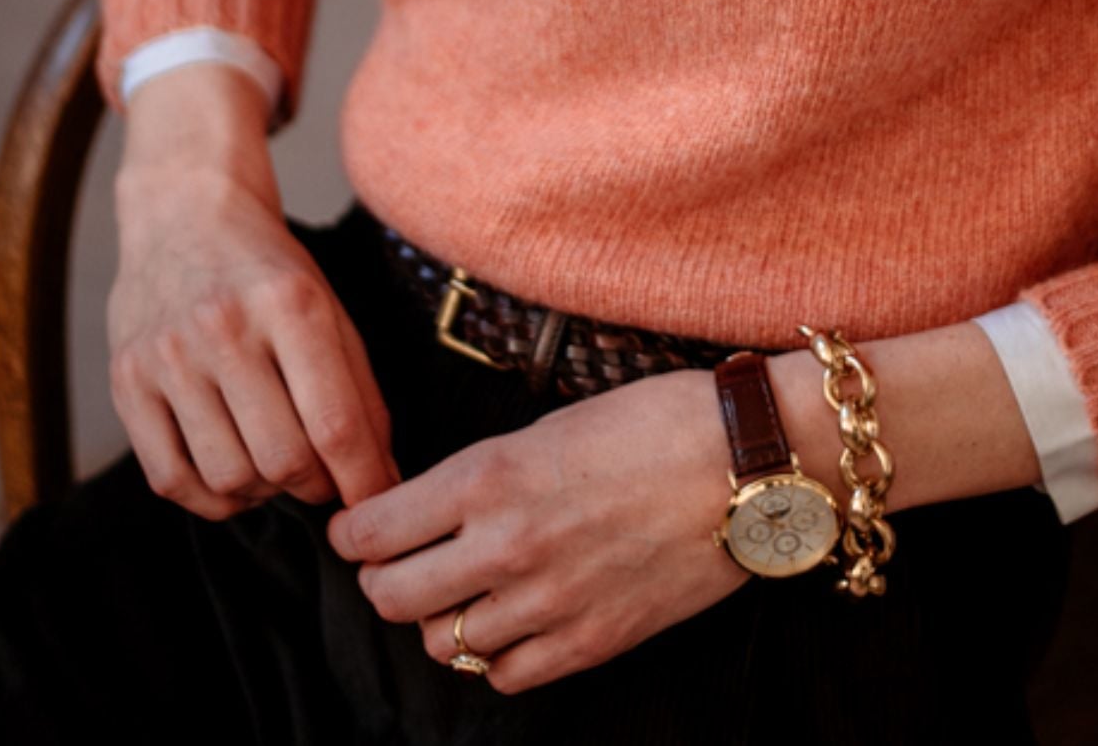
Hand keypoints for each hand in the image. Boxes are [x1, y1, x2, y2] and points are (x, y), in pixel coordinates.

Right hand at [108, 68, 399, 520]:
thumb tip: (381, 476)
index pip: (335, 423)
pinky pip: (170, 479)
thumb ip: (358, 388)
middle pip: (283, 460)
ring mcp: (168, 356)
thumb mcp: (327, 306)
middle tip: (323, 476)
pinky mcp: (126, 381)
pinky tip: (232, 475)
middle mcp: (224, 327)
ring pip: (229, 478)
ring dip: (265, 492)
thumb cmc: (266, 268)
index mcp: (289, 302)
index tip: (379, 502)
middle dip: (316, 486)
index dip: (364, 481)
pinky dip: (210, 498)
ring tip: (276, 466)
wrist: (182, 212)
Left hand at [327, 366, 754, 694]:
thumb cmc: (652, 422)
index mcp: (487, 476)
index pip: (373, 531)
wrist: (743, 461)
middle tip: (395, 564)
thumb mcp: (547, 426)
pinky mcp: (590, 642)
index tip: (357, 531)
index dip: (354, 534)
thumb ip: (485, 476)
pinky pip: (505, 675)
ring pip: (443, 643)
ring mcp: (547, 602)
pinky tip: (513, 621)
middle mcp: (504, 545)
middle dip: (382, 581)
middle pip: (392, 597)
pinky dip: (496, 655)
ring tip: (462, 591)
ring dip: (442, 619)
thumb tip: (435, 509)